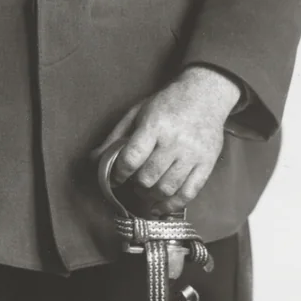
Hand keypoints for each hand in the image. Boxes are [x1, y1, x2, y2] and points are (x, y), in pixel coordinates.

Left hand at [91, 67, 240, 216]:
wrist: (204, 93)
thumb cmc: (167, 103)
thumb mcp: (137, 112)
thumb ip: (115, 137)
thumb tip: (94, 159)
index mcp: (155, 125)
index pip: (131, 158)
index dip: (119, 173)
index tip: (116, 177)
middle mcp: (175, 141)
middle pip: (148, 177)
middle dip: (135, 184)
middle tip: (133, 180)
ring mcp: (192, 154)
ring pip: (166, 189)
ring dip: (151, 195)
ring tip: (146, 189)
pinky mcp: (207, 164)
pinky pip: (188, 194)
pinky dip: (172, 205)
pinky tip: (160, 207)